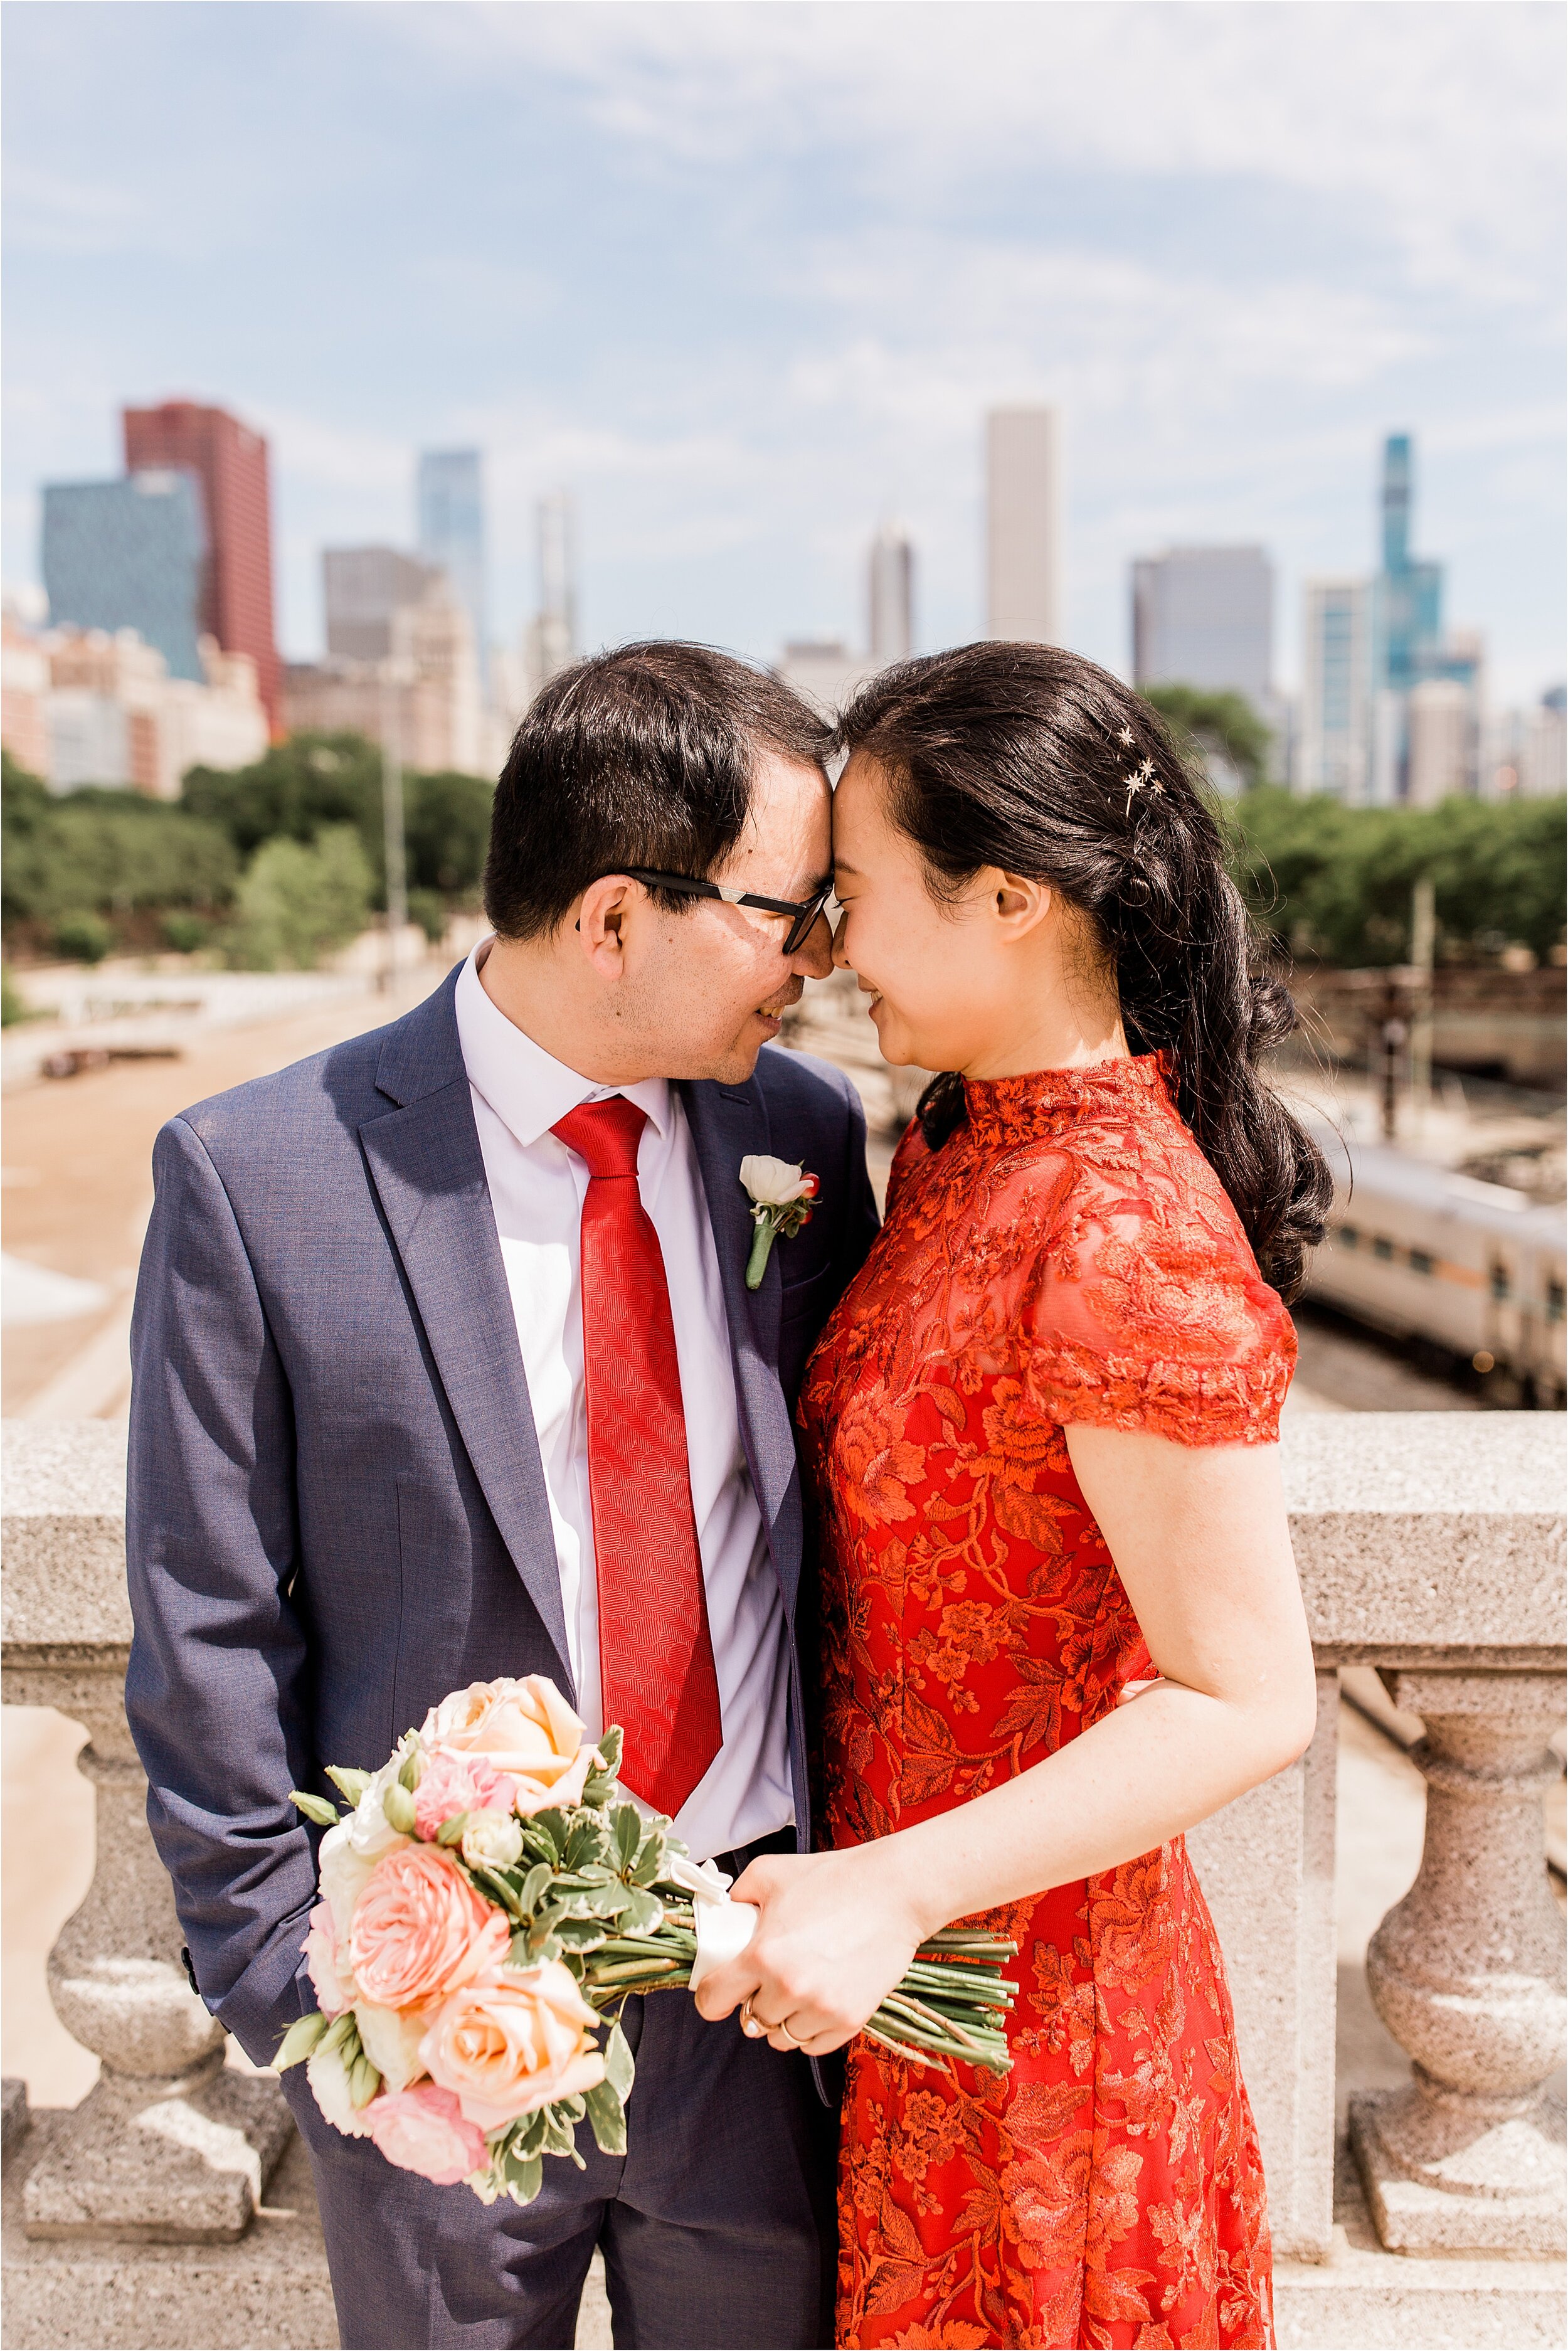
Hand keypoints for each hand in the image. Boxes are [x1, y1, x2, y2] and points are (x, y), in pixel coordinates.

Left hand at [691, 1845, 926, 2055]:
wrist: (894, 1892)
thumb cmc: (833, 1877)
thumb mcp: (770, 1872)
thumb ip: (736, 1896)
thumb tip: (720, 1916)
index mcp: (762, 1955)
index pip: (712, 2001)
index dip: (711, 1997)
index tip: (719, 1991)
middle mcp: (789, 1987)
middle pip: (749, 2021)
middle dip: (754, 2002)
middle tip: (768, 1979)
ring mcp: (821, 2008)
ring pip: (780, 2037)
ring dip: (781, 2019)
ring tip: (796, 1990)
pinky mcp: (850, 2020)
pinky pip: (812, 2045)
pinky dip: (810, 2030)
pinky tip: (818, 2000)